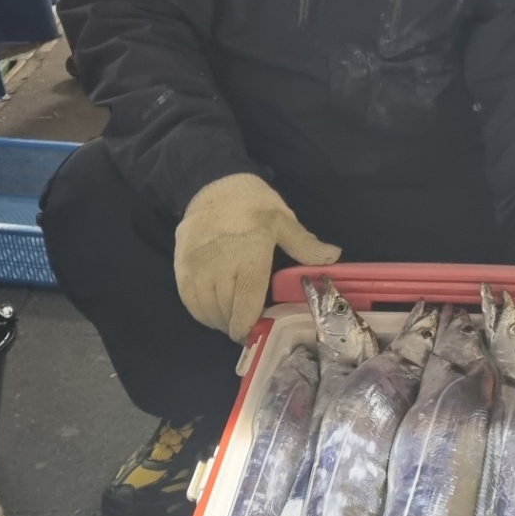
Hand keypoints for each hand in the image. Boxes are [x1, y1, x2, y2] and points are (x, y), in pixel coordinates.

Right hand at [174, 174, 340, 341]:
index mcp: (249, 260)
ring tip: (234, 318)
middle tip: (250, 324)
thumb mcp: (283, 220)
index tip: (259, 331)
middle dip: (238, 325)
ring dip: (220, 321)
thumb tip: (334, 257)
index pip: (245, 309)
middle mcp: (219, 270)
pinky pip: (189, 303)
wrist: (212, 183)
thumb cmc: (252, 203)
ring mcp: (196, 270)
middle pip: (226, 315)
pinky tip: (215, 310)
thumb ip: (305, 245)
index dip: (250, 328)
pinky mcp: (180, 268)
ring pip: (207, 312)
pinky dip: (202, 313)